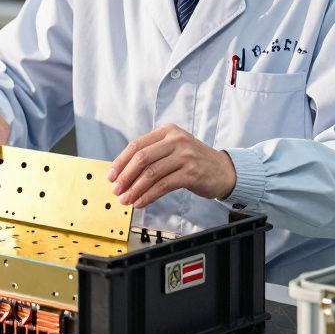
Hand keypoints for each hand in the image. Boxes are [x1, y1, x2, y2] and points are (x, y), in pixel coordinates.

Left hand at [107, 124, 236, 208]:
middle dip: (125, 176)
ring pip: (151, 173)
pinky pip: (163, 185)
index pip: (137, 145)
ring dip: (135, 189)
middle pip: (141, 158)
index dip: (120, 162)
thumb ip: (152, 154)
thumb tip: (122, 172)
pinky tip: (141, 202)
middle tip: (116, 190)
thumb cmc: (194, 161)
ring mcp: (185, 155)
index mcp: (167, 131)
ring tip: (126, 200)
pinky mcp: (191, 173)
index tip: (111, 176)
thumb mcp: (173, 149)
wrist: (223, 170)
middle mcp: (176, 140)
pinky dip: (148, 195)